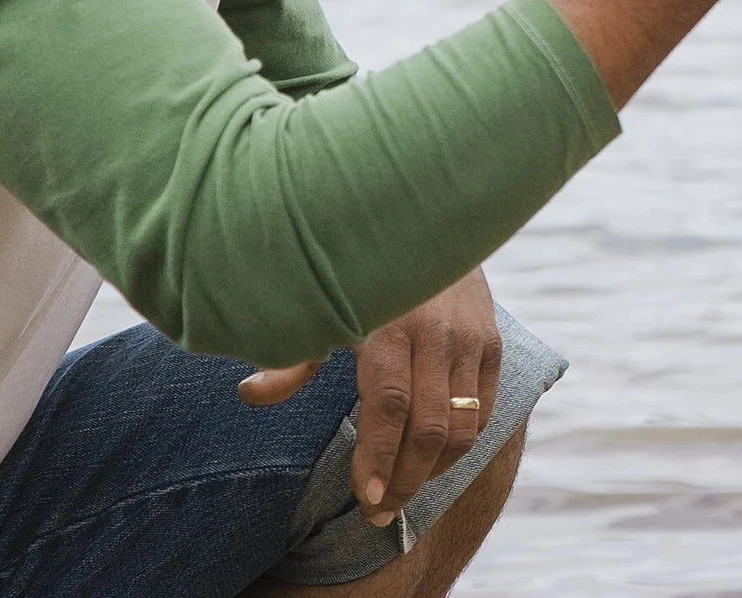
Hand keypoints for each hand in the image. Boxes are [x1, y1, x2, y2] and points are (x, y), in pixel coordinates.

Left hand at [236, 269, 500, 527]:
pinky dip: (461, 445)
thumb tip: (249, 394)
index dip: (378, 458)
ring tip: (405, 493)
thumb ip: (295, 358)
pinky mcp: (492, 344)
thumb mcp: (327, 308)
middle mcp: (434, 334)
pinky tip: (433, 461)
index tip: (367, 499)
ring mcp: (469, 340)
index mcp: (388, 325)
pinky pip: (483, 411)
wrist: (431, 226)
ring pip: (462, 427)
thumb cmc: (364, 275)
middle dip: (405, 482)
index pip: (388, 406)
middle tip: (381, 515)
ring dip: (434, 471)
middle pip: (428, 427)